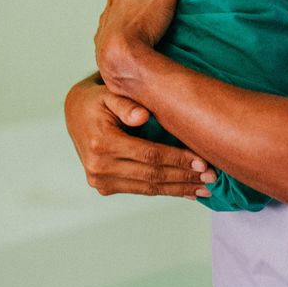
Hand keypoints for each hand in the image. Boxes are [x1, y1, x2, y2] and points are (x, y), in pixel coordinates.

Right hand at [64, 74, 216, 198]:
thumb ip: (125, 103)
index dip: (177, 159)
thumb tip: (143, 116)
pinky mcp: (104, 187)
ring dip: (179, 189)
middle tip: (213, 178)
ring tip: (205, 189)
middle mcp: (99, 166)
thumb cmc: (97, 100)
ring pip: (148, 188)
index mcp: (102, 142)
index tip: (203, 161)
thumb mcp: (108, 94)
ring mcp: (100, 180)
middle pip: (152, 175)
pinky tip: (186, 192)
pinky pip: (141, 190)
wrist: (74, 113)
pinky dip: (166, 191)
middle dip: (185, 177)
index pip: (149, 155)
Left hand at [94, 0, 198, 94]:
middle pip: (116, 1)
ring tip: (137, 30)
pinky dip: (115, 42)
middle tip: (145, 8)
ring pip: (110, 20)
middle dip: (129, 2)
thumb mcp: (165, 0)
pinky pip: (106, 41)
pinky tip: (128, 49)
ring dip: (121, 22)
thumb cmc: (142, 28)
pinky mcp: (100, 48)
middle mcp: (108, 10)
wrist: (122, 60)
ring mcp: (102, 29)